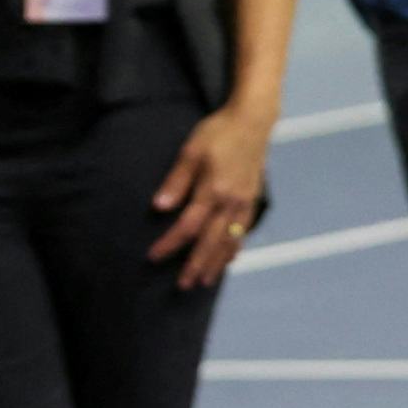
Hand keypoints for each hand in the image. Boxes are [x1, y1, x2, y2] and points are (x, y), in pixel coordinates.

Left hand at [149, 111, 272, 289]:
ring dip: (217, 263)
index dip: (170, 244)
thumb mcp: (191, 151)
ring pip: (230, 241)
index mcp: (213, 190)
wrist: (253, 121)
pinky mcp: (252, 200)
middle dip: (196, 265)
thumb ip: (176, 181)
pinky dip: (235, 248)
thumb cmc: (217, 132)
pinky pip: (243, 231)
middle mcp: (231, 202)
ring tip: (205, 281)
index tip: (154, 256)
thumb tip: (160, 206)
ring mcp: (245, 203)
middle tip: (184, 285)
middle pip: (211, 242)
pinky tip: (228, 259)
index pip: (187, 226)